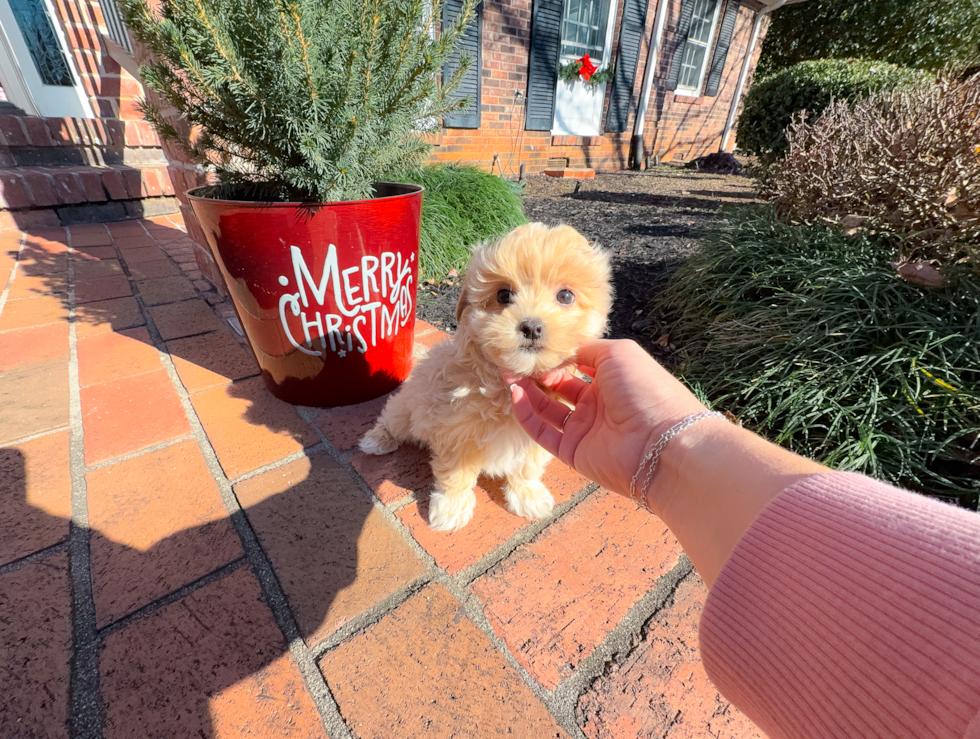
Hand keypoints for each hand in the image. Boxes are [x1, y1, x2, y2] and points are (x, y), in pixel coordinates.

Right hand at [506, 339, 707, 513]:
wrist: (662, 444)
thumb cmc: (646, 390)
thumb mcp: (618, 353)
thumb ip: (587, 347)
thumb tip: (562, 347)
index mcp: (613, 378)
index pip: (577, 363)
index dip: (556, 355)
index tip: (534, 344)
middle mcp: (598, 403)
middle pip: (559, 385)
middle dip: (537, 372)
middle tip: (515, 358)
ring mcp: (585, 429)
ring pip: (548, 408)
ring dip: (527, 391)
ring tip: (508, 373)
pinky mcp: (573, 452)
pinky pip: (543, 432)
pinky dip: (527, 415)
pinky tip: (515, 395)